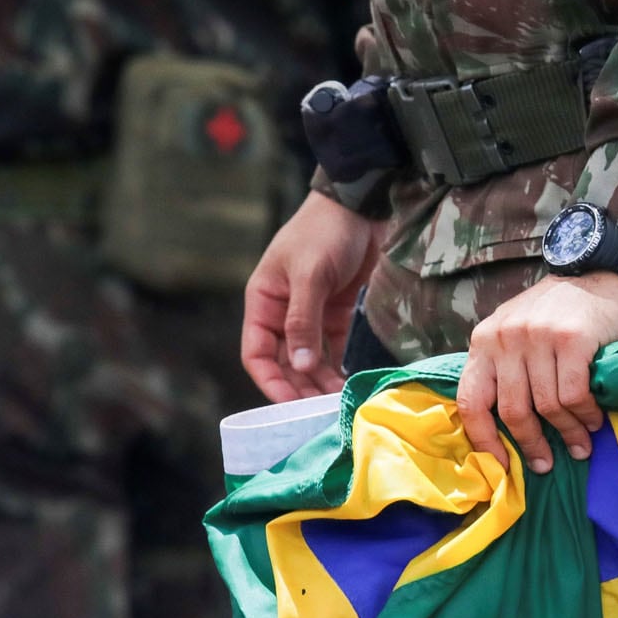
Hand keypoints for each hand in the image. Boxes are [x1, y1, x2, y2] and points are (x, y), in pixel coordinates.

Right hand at [242, 191, 383, 401]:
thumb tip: (300, 366)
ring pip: (308, 361)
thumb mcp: (309, 274)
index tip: (290, 406)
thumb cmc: (324, 232)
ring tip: (339, 404)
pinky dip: (338, 368)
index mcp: (263, 302)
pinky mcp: (334, 314)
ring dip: (320, 383)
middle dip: (300, 389)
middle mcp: (282, 313)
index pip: (256, 353)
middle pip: (284, 364)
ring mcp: (309, 315)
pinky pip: (332, 349)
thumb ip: (303, 321)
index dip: (270, 382)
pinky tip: (349, 385)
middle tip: (322, 413)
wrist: (361, 205)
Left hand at [456, 272, 617, 473]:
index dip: (483, 440)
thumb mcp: (513, 334)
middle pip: (511, 410)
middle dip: (531, 444)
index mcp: (483, 342)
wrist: (594, 275)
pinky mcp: (571, 338)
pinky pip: (574, 394)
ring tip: (580, 447)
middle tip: (546, 465)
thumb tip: (503, 432)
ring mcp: (537, 337)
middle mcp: (505, 339)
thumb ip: (502, 370)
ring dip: (567, 433)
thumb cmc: (553, 315)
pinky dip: (585, 415)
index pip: (471, 401)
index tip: (502, 465)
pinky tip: (593, 422)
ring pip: (546, 406)